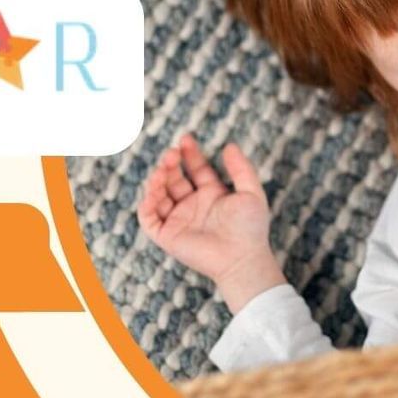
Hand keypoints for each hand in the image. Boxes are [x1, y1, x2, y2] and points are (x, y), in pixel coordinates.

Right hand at [136, 133, 284, 310]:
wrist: (242, 257)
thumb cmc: (250, 228)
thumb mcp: (251, 192)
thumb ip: (241, 168)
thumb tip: (229, 145)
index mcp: (212, 195)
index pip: (196, 169)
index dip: (189, 154)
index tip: (186, 139)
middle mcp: (193, 206)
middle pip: (174, 179)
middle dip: (170, 164)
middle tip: (172, 154)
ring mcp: (179, 220)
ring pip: (158, 195)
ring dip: (157, 180)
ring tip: (163, 170)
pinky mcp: (168, 236)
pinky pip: (149, 219)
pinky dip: (146, 205)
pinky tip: (154, 192)